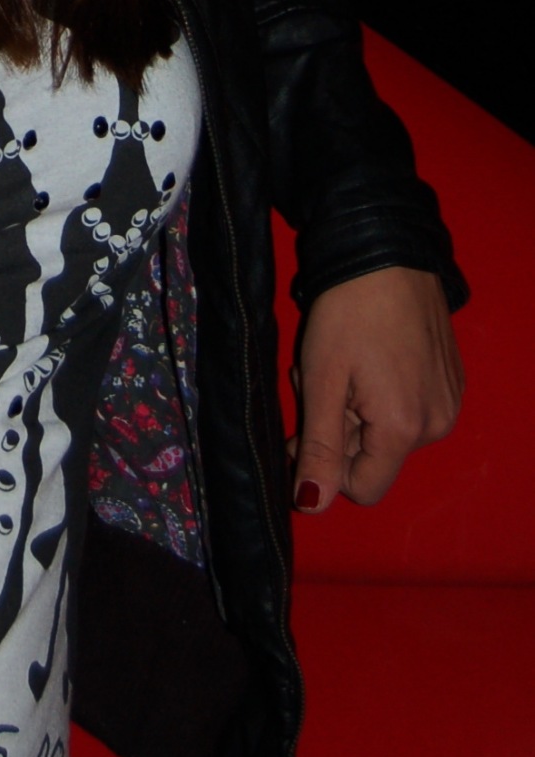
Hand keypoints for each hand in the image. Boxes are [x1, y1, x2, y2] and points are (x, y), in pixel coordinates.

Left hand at [288, 265, 463, 511]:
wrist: (388, 251)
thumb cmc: (348, 311)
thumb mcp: (321, 379)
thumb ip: (319, 447)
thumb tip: (313, 506)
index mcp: (403, 430)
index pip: (362, 488)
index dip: (325, 464)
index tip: (303, 424)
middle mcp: (436, 425)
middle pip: (374, 456)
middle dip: (339, 427)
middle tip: (320, 377)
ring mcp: (449, 401)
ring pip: (388, 431)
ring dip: (357, 408)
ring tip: (344, 361)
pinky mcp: (451, 380)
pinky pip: (409, 407)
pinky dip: (381, 392)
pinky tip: (369, 354)